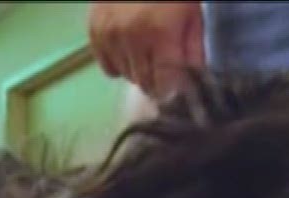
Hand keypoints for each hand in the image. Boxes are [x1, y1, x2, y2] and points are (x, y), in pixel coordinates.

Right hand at [88, 2, 205, 99]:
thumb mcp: (193, 15)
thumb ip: (194, 50)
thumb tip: (194, 82)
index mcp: (160, 34)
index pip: (166, 87)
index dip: (175, 91)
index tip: (180, 88)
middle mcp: (131, 39)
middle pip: (145, 84)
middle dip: (159, 81)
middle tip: (167, 65)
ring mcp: (109, 36)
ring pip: (128, 76)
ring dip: (140, 70)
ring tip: (149, 50)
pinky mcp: (95, 32)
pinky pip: (108, 67)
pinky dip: (120, 63)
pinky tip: (131, 48)